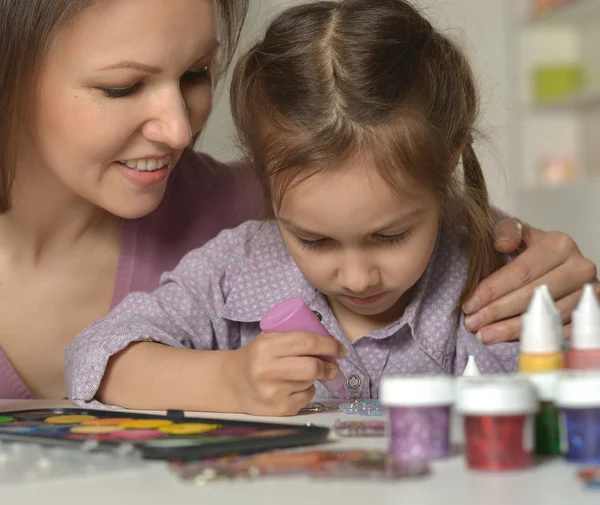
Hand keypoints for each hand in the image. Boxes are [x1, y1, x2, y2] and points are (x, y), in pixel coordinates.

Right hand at [227, 331, 345, 415]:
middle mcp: (267, 371)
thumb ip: (293, 334)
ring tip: (300, 374)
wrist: (233, 383)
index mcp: (265, 347)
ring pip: (310, 382)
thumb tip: (327, 336)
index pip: (306, 342)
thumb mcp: (268, 338)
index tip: (340, 348)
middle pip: (312, 367)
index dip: (328, 344)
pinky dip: (306, 390)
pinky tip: (293, 387)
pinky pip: (307, 397)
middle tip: (333, 365)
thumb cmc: (256, 357)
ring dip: (314, 377)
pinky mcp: (280, 410)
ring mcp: (273, 393)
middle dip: (328, 365)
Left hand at [463, 218, 598, 343]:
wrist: (566, 265)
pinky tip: (509, 341)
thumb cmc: (538, 252)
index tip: (470, 304)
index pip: (520, 272)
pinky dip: (533, 336)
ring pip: (545, 315)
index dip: (492, 290)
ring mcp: (589, 292)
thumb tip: (501, 243)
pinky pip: (560, 330)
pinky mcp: (591, 311)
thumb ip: (508, 231)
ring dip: (510, 328)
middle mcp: (579, 267)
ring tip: (484, 335)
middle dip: (497, 311)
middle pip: (531, 295)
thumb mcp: (522, 234)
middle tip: (472, 323)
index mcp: (559, 245)